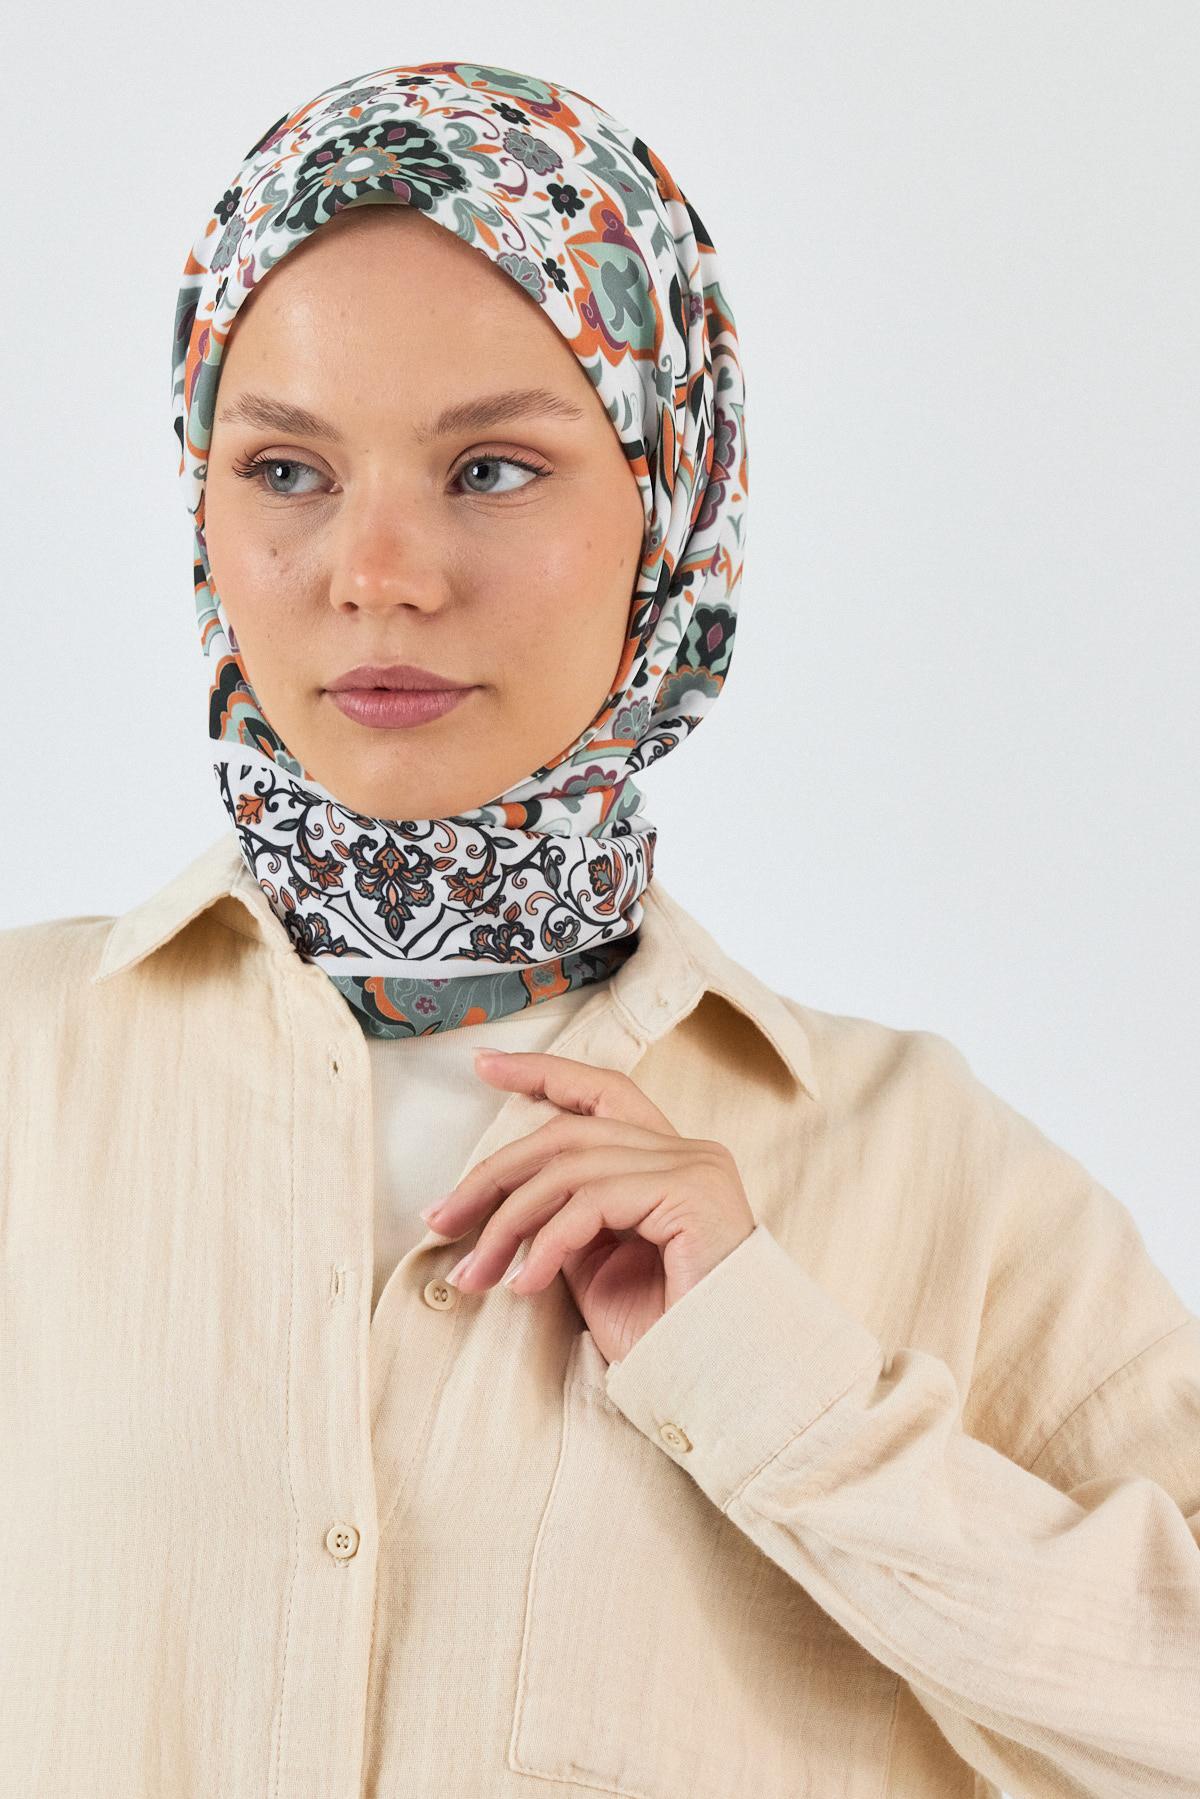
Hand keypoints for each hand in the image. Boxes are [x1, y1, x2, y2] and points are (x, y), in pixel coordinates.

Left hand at [418, 1048, 756, 1365]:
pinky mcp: (691, 1193)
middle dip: (492, 1176)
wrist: (722, 1383)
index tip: (484, 1065)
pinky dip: (547, 1242)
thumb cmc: (665, 1335)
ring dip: (507, 1222)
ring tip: (477, 1273)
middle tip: (439, 1219)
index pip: (601, 1093)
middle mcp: (688, 1151)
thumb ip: (564, 1218)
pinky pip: (593, 1201)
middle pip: (567, 1133)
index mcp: (668, 1161)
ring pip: (570, 1167)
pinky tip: (525, 1285)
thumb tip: (499, 1200)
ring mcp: (694, 1167)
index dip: (542, 1073)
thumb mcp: (595, 1265)